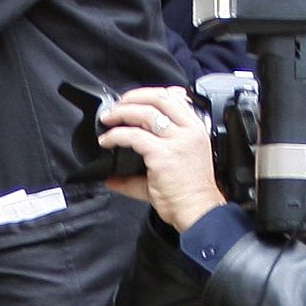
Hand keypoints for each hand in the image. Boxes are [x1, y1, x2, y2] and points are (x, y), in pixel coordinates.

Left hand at [98, 86, 225, 231]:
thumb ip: (144, 166)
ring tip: (108, 119)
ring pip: (145, 112)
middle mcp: (189, 131)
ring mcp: (177, 141)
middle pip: (158, 98)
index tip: (132, 100)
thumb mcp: (172, 168)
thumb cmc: (189, 193)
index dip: (149, 94)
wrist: (198, 211)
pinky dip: (115, 135)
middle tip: (116, 107)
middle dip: (132, 97)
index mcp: (195, 129)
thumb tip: (112, 175)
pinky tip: (107, 141)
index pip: (173, 97)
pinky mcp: (163, 155)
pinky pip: (133, 136)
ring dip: (121, 112)